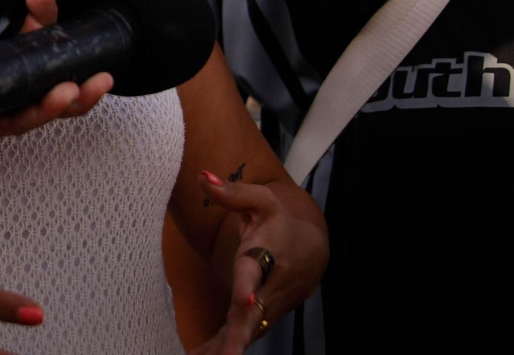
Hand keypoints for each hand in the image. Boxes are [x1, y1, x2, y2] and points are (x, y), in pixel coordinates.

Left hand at [187, 173, 328, 354]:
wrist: (311, 251)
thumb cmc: (278, 223)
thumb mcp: (260, 201)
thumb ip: (232, 192)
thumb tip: (203, 176)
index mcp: (265, 256)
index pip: (257, 272)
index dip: (249, 285)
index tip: (245, 299)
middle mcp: (267, 286)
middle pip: (252, 313)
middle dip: (239, 335)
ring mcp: (265, 306)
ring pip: (246, 330)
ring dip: (228, 348)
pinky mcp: (260, 317)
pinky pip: (242, 334)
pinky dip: (224, 349)